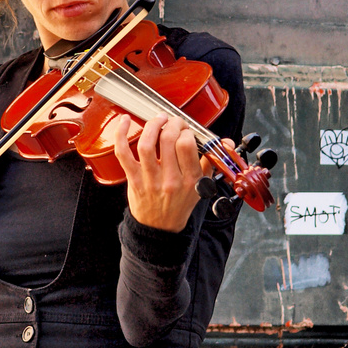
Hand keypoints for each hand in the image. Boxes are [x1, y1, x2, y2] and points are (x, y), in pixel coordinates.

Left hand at [112, 113, 208, 232]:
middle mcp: (170, 179)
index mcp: (190, 180)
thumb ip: (211, 161)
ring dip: (152, 125)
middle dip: (171, 123)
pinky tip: (125, 121)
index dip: (186, 131)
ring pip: (147, 144)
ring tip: (158, 119)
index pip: (187, 145)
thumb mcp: (202, 185)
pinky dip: (122, 134)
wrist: (160, 227)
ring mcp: (150, 180)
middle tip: (173, 122)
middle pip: (168, 140)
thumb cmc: (180, 203)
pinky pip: (124, 153)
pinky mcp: (134, 179)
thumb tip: (226, 142)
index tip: (185, 130)